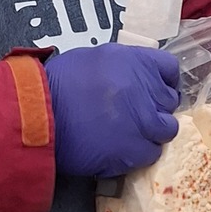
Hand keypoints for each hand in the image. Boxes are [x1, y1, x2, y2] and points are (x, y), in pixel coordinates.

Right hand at [45, 44, 179, 177]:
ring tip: (128, 133)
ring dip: (151, 132)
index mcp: (137, 62)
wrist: (40, 115)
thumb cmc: (58, 84)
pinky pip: (152, 153)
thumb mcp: (93, 58)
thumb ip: (121, 65)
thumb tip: (132, 75)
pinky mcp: (137, 150)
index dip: (163, 81)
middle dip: (155, 107)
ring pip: (166, 129)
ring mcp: (145, 122)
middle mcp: (147, 90)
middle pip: (169, 101)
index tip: (153, 89)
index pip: (170, 69)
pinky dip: (138, 153)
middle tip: (134, 113)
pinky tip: (119, 148)